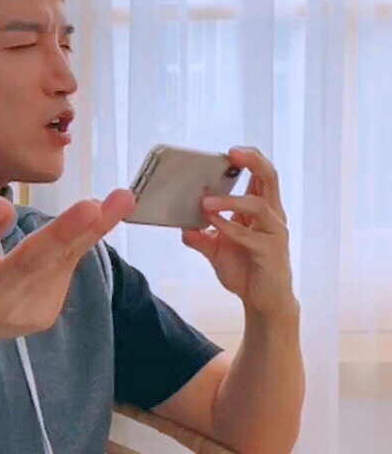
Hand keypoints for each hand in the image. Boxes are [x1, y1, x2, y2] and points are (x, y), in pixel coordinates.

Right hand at [0, 142, 136, 337]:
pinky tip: (92, 221)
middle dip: (63, 235)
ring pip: (62, 262)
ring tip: (124, 197)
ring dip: (95, 230)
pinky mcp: (41, 316)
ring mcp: (19, 308)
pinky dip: (81, 241)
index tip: (2, 203)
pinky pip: (66, 269)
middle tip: (91, 206)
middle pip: (30, 261)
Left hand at [181, 147, 297, 318]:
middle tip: (232, 154)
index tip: (230, 151)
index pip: (260, 175)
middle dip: (252, 162)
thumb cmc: (245, 270)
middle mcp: (272, 216)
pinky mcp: (271, 252)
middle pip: (270, 178)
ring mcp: (274, 233)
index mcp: (261, 209)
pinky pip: (251, 236)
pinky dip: (230, 228)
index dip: (249, 160)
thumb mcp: (215, 250)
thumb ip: (199, 236)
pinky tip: (213, 224)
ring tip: (205, 202)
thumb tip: (181, 226)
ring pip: (259, 204)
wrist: (263, 302)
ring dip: (230, 201)